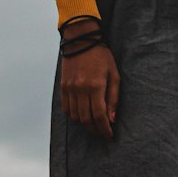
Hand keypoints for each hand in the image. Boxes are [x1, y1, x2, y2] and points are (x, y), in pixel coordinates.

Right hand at [59, 21, 119, 139]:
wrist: (81, 40)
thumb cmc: (102, 56)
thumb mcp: (114, 74)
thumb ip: (114, 98)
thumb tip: (112, 119)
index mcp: (95, 86)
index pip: (99, 115)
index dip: (105, 129)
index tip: (110, 136)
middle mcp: (80, 89)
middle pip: (86, 119)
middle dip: (96, 130)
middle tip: (103, 133)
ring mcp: (70, 89)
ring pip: (75, 116)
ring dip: (85, 125)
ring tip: (94, 126)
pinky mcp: (63, 87)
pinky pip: (66, 109)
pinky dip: (74, 116)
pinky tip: (82, 116)